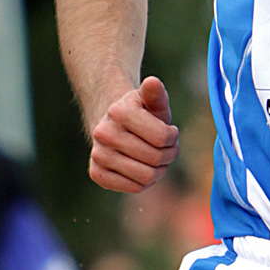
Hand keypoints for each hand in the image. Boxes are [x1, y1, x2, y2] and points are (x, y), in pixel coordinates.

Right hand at [89, 75, 177, 193]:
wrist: (114, 126)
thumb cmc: (141, 114)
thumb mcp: (152, 101)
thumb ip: (156, 94)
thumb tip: (152, 82)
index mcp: (118, 112)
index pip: (162, 138)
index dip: (172, 138)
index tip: (169, 132)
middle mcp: (103, 133)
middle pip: (155, 159)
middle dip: (167, 155)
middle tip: (165, 149)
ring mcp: (98, 154)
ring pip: (146, 177)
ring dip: (159, 170)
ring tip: (155, 159)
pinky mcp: (96, 174)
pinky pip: (134, 187)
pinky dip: (144, 181)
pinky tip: (141, 168)